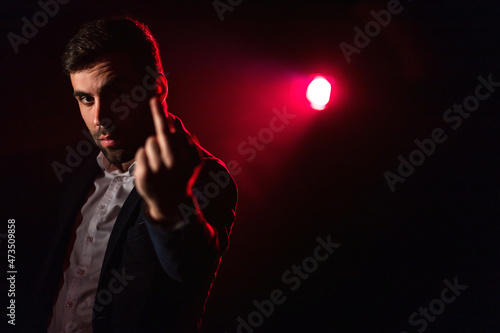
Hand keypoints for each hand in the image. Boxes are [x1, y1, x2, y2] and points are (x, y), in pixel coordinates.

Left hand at [134, 96, 201, 224]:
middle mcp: (174, 163)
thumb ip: (187, 142)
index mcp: (187, 159)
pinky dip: (143, 156)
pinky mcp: (144, 175)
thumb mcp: (191, 162)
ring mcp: (158, 169)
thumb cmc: (181, 176)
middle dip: (159, 114)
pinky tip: (150, 166)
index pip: (177, 133)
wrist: (172, 203)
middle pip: (162, 134)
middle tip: (155, 100)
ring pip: (150, 142)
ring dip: (152, 145)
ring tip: (158, 158)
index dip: (168, 118)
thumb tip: (177, 122)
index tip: (159, 100)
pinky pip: (141, 153)